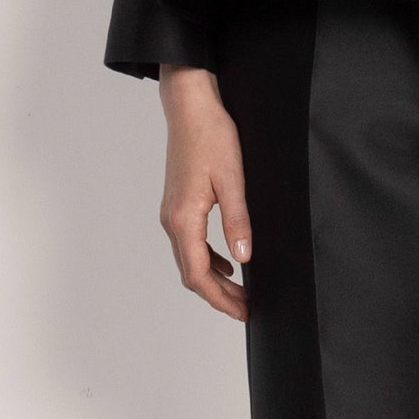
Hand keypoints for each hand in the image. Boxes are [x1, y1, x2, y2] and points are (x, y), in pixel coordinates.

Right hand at [158, 64, 251, 320]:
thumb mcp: (233, 180)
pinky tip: (228, 260)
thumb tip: (242, 259)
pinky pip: (190, 243)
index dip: (220, 299)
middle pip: (191, 273)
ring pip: (190, 259)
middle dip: (218, 295)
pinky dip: (208, 259)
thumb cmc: (211, 136)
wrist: (190, 107)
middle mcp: (172, 220)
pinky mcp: (178, 204)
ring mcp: (172, 213)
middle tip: (247, 307)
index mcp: (184, 219)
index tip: (243, 311)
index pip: (199, 274)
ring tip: (241, 290)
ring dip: (214, 279)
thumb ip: (237, 221)